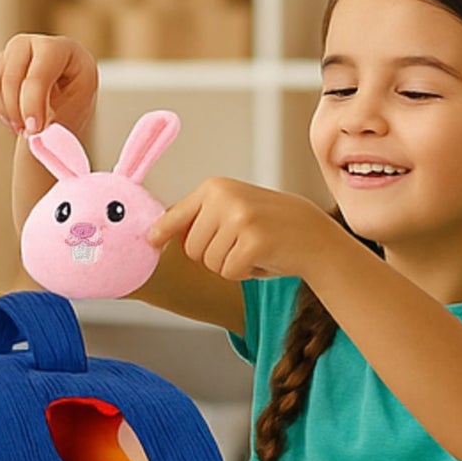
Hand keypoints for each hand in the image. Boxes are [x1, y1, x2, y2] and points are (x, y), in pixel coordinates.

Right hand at [0, 33, 97, 137]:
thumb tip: (37, 137)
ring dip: (7, 110)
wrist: (64, 116)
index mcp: (69, 52)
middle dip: (16, 105)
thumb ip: (53, 126)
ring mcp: (19, 52)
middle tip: (25, 133)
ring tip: (23, 129)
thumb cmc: (73, 114)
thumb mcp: (72, 119)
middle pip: (16, 66)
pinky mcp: (3, 64)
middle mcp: (42, 46)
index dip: (35, 96)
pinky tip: (15, 121)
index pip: (46, 61)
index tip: (34, 129)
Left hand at [149, 178, 332, 281]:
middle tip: (240, 244)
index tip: (149, 241)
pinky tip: (262, 258)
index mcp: (214, 187)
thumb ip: (198, 218)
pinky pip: (230, 272)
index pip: (176, 217)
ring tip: (253, 249)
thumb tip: (154, 234)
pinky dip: (245, 273)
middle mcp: (223, 197)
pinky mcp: (252, 240)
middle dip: (211, 256)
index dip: (161, 233)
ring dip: (230, 265)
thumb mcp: (231, 211)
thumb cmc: (267, 228)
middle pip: (191, 249)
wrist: (312, 234)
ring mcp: (239, 217)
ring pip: (210, 263)